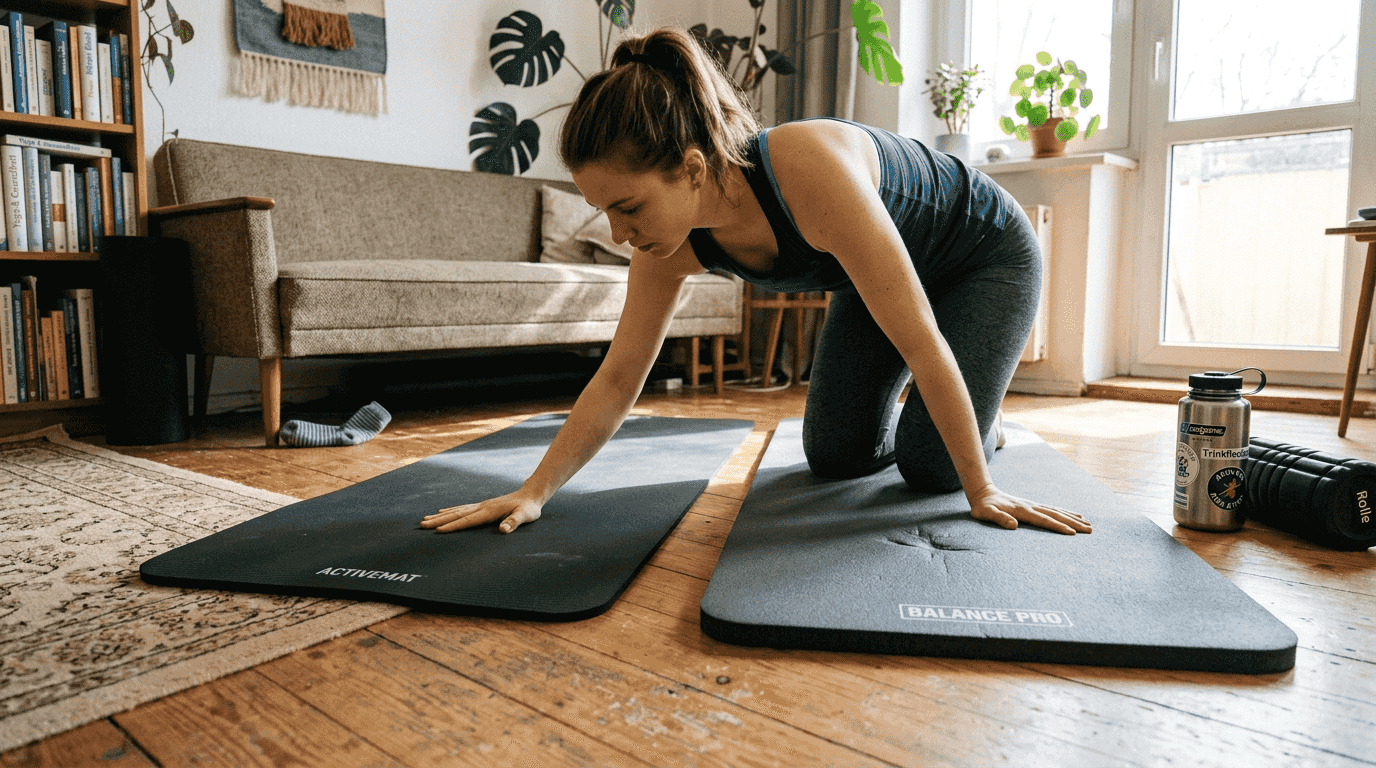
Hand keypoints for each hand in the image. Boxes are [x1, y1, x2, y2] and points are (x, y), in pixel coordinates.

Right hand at [420, 491, 543, 533]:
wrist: (531, 495)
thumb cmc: (529, 508)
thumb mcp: (526, 516)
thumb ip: (514, 522)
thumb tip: (502, 529)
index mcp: (489, 511)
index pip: (467, 520)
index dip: (453, 526)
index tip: (438, 530)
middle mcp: (481, 507)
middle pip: (456, 514)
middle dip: (438, 521)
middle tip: (422, 525)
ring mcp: (481, 505)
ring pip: (456, 511)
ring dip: (440, 516)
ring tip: (425, 520)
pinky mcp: (482, 506)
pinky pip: (461, 509)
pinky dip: (449, 511)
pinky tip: (441, 512)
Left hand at [966, 485, 1091, 534]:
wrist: (983, 493)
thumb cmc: (983, 507)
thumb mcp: (985, 513)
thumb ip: (998, 518)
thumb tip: (1013, 526)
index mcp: (1022, 511)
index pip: (1044, 520)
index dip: (1058, 527)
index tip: (1072, 534)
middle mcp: (1031, 506)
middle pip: (1056, 515)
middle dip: (1073, 523)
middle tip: (1090, 530)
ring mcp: (1033, 505)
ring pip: (1057, 511)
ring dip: (1073, 518)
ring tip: (1089, 524)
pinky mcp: (1033, 506)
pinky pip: (1053, 509)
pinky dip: (1066, 512)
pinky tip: (1075, 515)